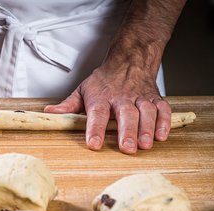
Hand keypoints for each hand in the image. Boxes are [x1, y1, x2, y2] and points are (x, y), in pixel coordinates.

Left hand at [44, 61, 170, 153]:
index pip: (97, 114)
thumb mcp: (83, 90)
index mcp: (101, 97)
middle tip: (127, 149)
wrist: (130, 59)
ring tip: (144, 145)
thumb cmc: (104, 81)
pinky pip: (163, 109)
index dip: (95, 129)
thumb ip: (68, 106)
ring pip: (146, 112)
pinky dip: (164, 122)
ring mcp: (140, 97)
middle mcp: (122, 97)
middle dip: (127, 131)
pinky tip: (162, 136)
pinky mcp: (155, 98)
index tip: (94, 144)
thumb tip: (48, 113)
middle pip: (125, 114)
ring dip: (146, 129)